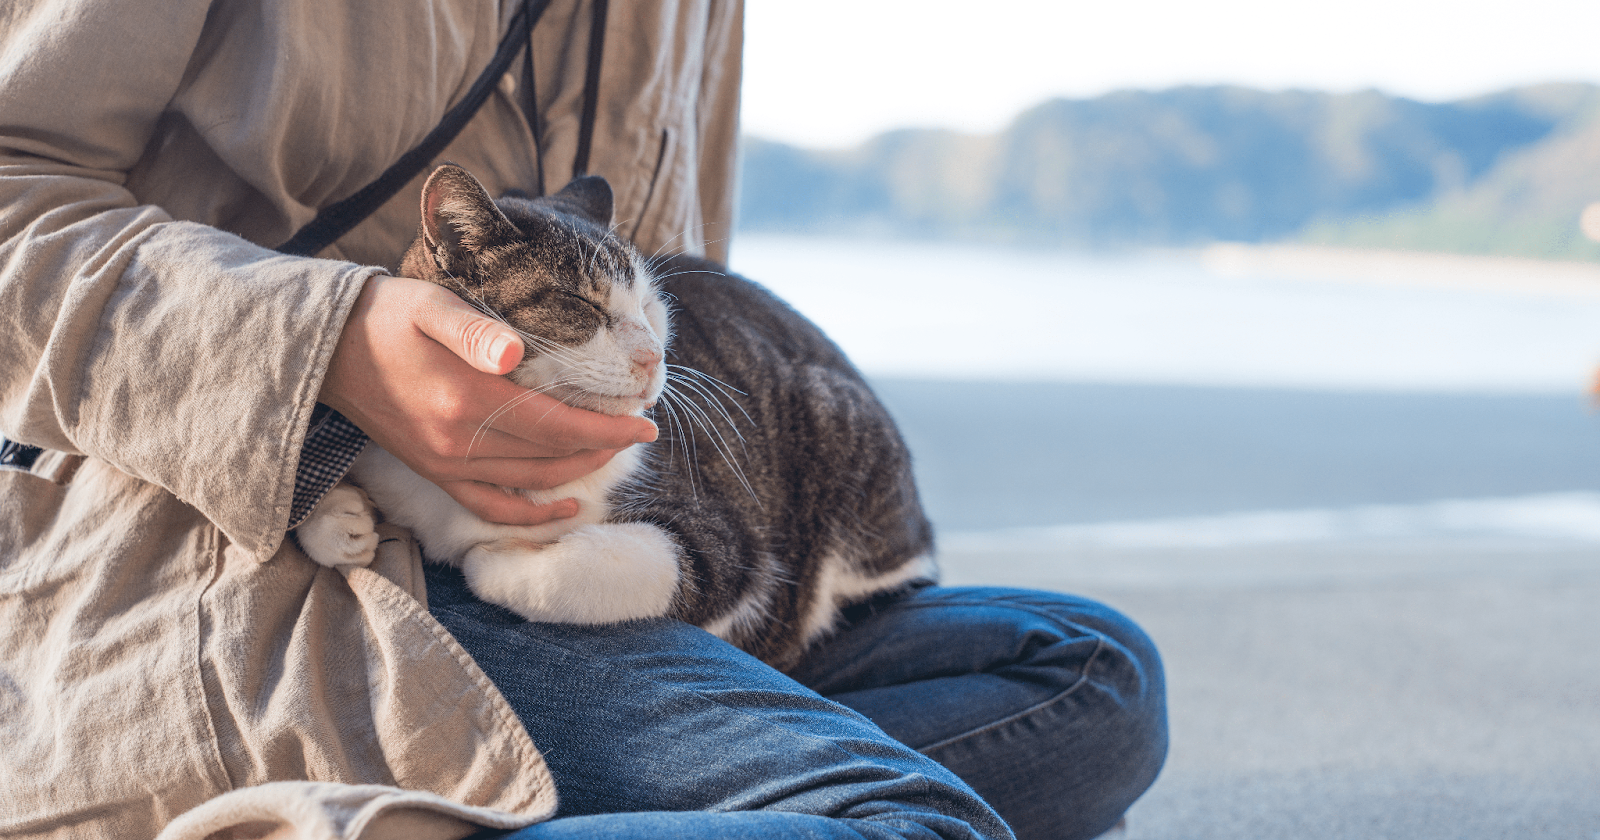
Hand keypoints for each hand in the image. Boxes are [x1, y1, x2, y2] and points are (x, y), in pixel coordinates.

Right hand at [318, 274, 656, 524]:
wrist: (326, 349)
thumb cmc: (387, 316)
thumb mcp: (432, 306)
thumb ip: (474, 331)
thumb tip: (514, 353)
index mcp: (466, 400)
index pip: (558, 426)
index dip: (608, 429)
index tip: (647, 422)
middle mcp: (458, 442)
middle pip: (552, 456)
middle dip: (604, 446)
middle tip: (640, 430)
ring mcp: (445, 463)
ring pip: (530, 481)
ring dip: (578, 470)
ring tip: (613, 449)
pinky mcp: (434, 471)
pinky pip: (491, 506)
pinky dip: (531, 514)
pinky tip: (566, 507)